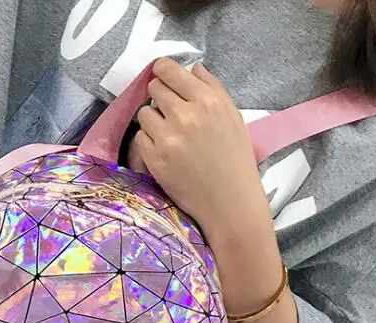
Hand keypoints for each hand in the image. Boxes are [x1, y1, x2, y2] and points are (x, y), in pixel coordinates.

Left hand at [129, 58, 283, 315]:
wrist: (229, 202)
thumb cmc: (235, 160)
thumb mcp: (233, 117)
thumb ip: (213, 88)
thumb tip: (193, 67)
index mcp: (209, 100)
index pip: (171, 71)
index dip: (162, 71)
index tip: (160, 75)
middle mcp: (187, 114)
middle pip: (154, 90)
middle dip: (158, 97)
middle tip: (167, 112)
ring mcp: (168, 137)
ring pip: (144, 114)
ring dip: (152, 121)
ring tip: (168, 135)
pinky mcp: (155, 158)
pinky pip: (140, 138)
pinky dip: (148, 143)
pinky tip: (164, 152)